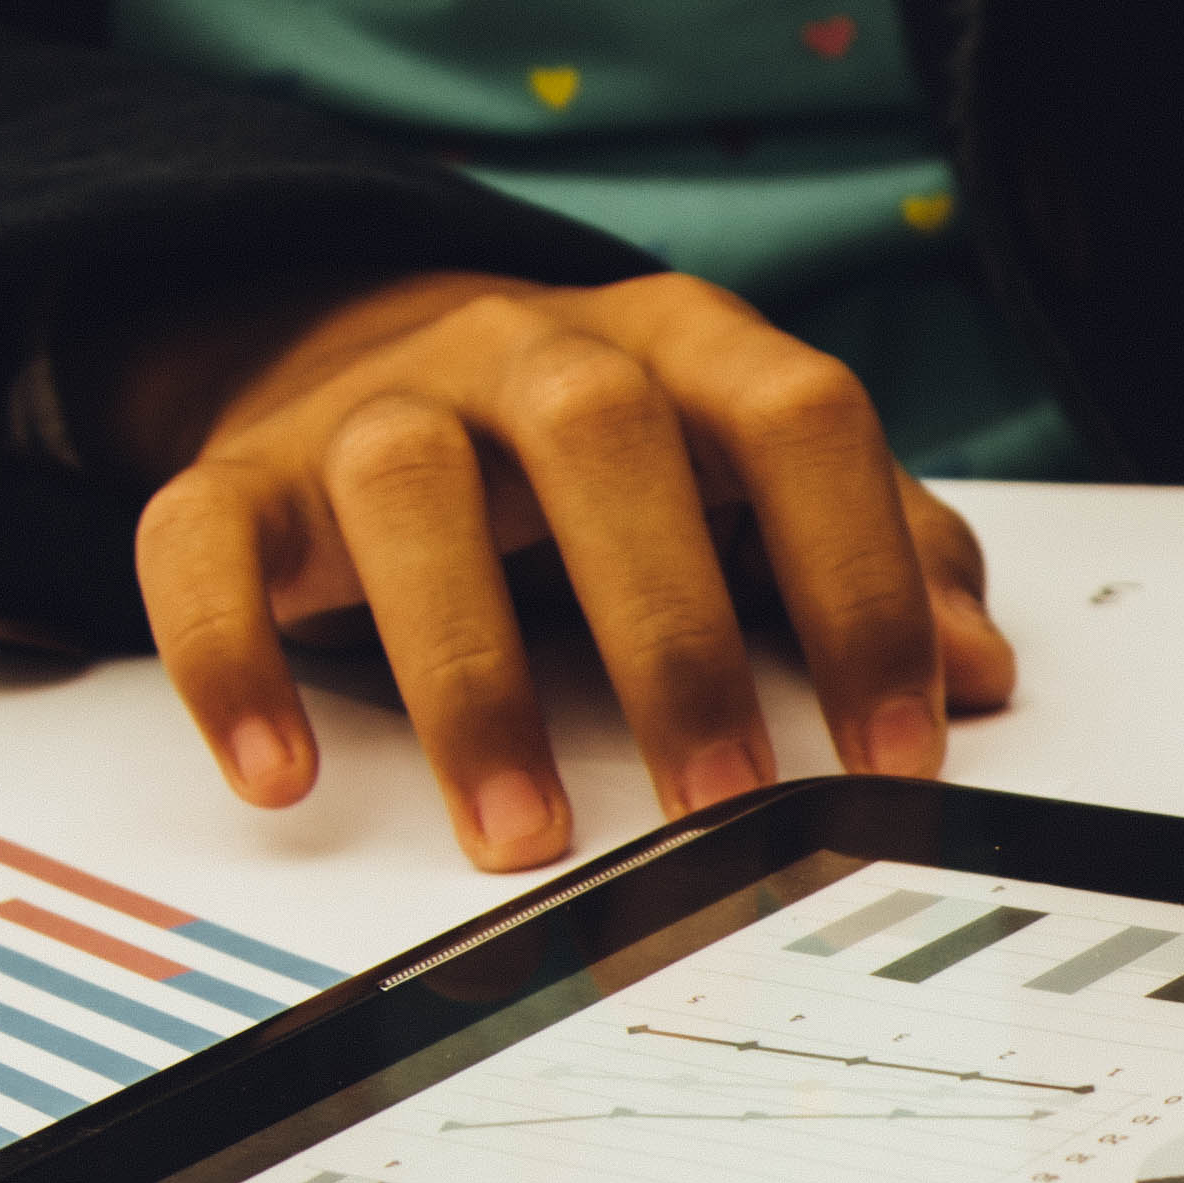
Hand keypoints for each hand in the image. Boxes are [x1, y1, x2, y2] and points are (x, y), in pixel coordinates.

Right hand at [117, 270, 1014, 867]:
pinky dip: (230, 658)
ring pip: (408, 491)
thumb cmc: (607, 456)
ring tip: (520, 839)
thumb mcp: (753, 486)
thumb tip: (983, 669)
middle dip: (672, 634)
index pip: (800, 421)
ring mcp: (375, 401)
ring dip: (469, 676)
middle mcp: (532, 350)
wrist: (363, 343)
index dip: (861, 582)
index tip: (892, 748)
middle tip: (721, 803)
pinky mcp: (240, 473)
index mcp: (686, 346)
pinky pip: (199, 541)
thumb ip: (882, 559)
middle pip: (606, 438)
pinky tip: (281, 775)